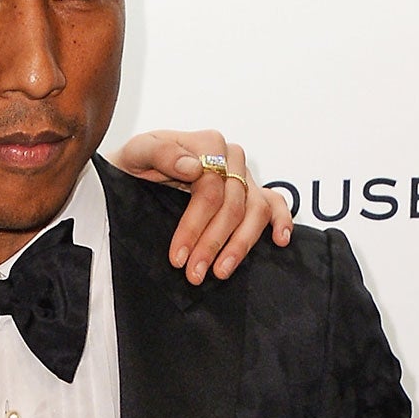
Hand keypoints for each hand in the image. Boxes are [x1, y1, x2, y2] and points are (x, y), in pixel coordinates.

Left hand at [107, 129, 294, 282]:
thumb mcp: (138, 152)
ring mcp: (243, 176)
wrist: (136, 169)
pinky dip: (282, 220)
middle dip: (213, 243)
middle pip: (232, 204)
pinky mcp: (251, 192)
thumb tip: (193, 167)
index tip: (178, 256)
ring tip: (222, 271)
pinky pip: (275, 204)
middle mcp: (230, 158)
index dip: (194, 225)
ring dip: (240, 244)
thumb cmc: (138, 162)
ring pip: (255, 211)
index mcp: (207, 145)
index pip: (210, 189)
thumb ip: (162, 153)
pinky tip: (279, 240)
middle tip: (195, 273)